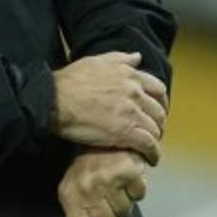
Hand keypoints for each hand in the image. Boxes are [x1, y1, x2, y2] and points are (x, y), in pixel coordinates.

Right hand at [51, 52, 167, 163]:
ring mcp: (131, 112)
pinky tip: (150, 159)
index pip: (158, 89)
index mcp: (129, 75)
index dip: (161, 102)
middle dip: (158, 123)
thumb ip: (120, 58)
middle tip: (153, 131)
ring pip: (155, 128)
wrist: (55, 100)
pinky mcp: (125, 132)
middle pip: (158, 111)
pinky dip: (153, 153)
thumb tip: (138, 57)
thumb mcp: (96, 62)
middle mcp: (134, 92)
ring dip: (155, 139)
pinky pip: (148, 144)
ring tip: (149, 147)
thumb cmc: (70, 81)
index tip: (158, 110)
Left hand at [59, 148, 148, 216]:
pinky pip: (139, 194)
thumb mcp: (73, 195)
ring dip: (125, 201)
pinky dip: (137, 188)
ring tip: (117, 186)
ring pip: (125, 211)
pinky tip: (128, 178)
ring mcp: (106, 179)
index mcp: (70, 195)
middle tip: (108, 196)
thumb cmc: (85, 169)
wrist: (100, 136)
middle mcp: (87, 188)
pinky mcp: (126, 170)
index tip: (95, 210)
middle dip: (111, 214)